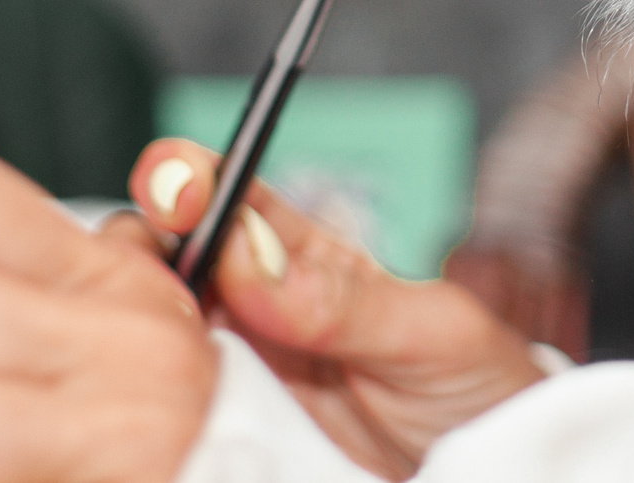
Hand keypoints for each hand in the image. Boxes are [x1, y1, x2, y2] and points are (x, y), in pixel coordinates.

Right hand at [131, 139, 545, 479]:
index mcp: (302, 260)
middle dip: (138, 252)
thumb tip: (251, 260)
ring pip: (153, 338)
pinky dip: (155, 411)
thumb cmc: (474, 385)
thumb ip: (347, 300)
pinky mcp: (230, 441)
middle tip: (154, 284)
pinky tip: (161, 414)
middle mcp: (253, 312)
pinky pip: (175, 418)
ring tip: (158, 353)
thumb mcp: (431, 332)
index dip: (188, 179)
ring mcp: (235, 379)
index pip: (227, 198)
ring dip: (138, 333)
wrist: (495, 471)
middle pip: (164, 262)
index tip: (176, 188)